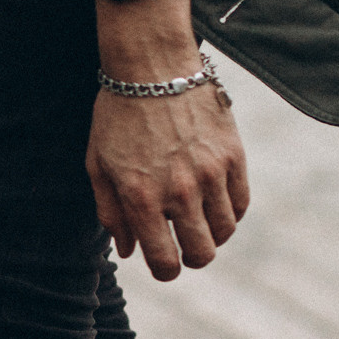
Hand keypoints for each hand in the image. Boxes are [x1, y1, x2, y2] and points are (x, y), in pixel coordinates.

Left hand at [84, 0, 250, 281]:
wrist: (153, 67)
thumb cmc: (118, 116)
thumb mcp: (98, 165)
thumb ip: (111, 213)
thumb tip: (128, 252)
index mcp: (141, 197)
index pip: (165, 261)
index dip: (165, 271)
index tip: (164, 265)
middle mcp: (179, 191)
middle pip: (202, 253)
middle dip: (192, 258)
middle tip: (184, 247)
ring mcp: (210, 174)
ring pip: (225, 231)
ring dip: (212, 233)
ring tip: (198, 220)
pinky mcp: (233, 156)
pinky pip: (241, 203)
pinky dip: (230, 211)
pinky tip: (214, 202)